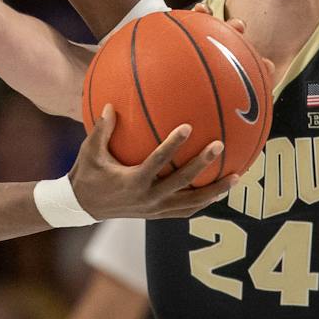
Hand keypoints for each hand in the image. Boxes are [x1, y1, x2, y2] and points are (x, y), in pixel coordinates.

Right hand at [69, 107, 232, 219]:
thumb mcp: (90, 151)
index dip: (173, 145)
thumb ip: (102, 129)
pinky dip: (204, 202)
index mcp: (132, 181)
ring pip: (191, 203)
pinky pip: (186, 211)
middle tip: (219, 145)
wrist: (83, 206)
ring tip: (236, 176)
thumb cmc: (87, 174)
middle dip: (202, 165)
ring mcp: (155, 210)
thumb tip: (112, 104)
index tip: (188, 127)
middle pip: (181, 183)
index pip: (157, 161)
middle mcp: (147, 198)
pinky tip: (220, 191)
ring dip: (214, 191)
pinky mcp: (158, 215)